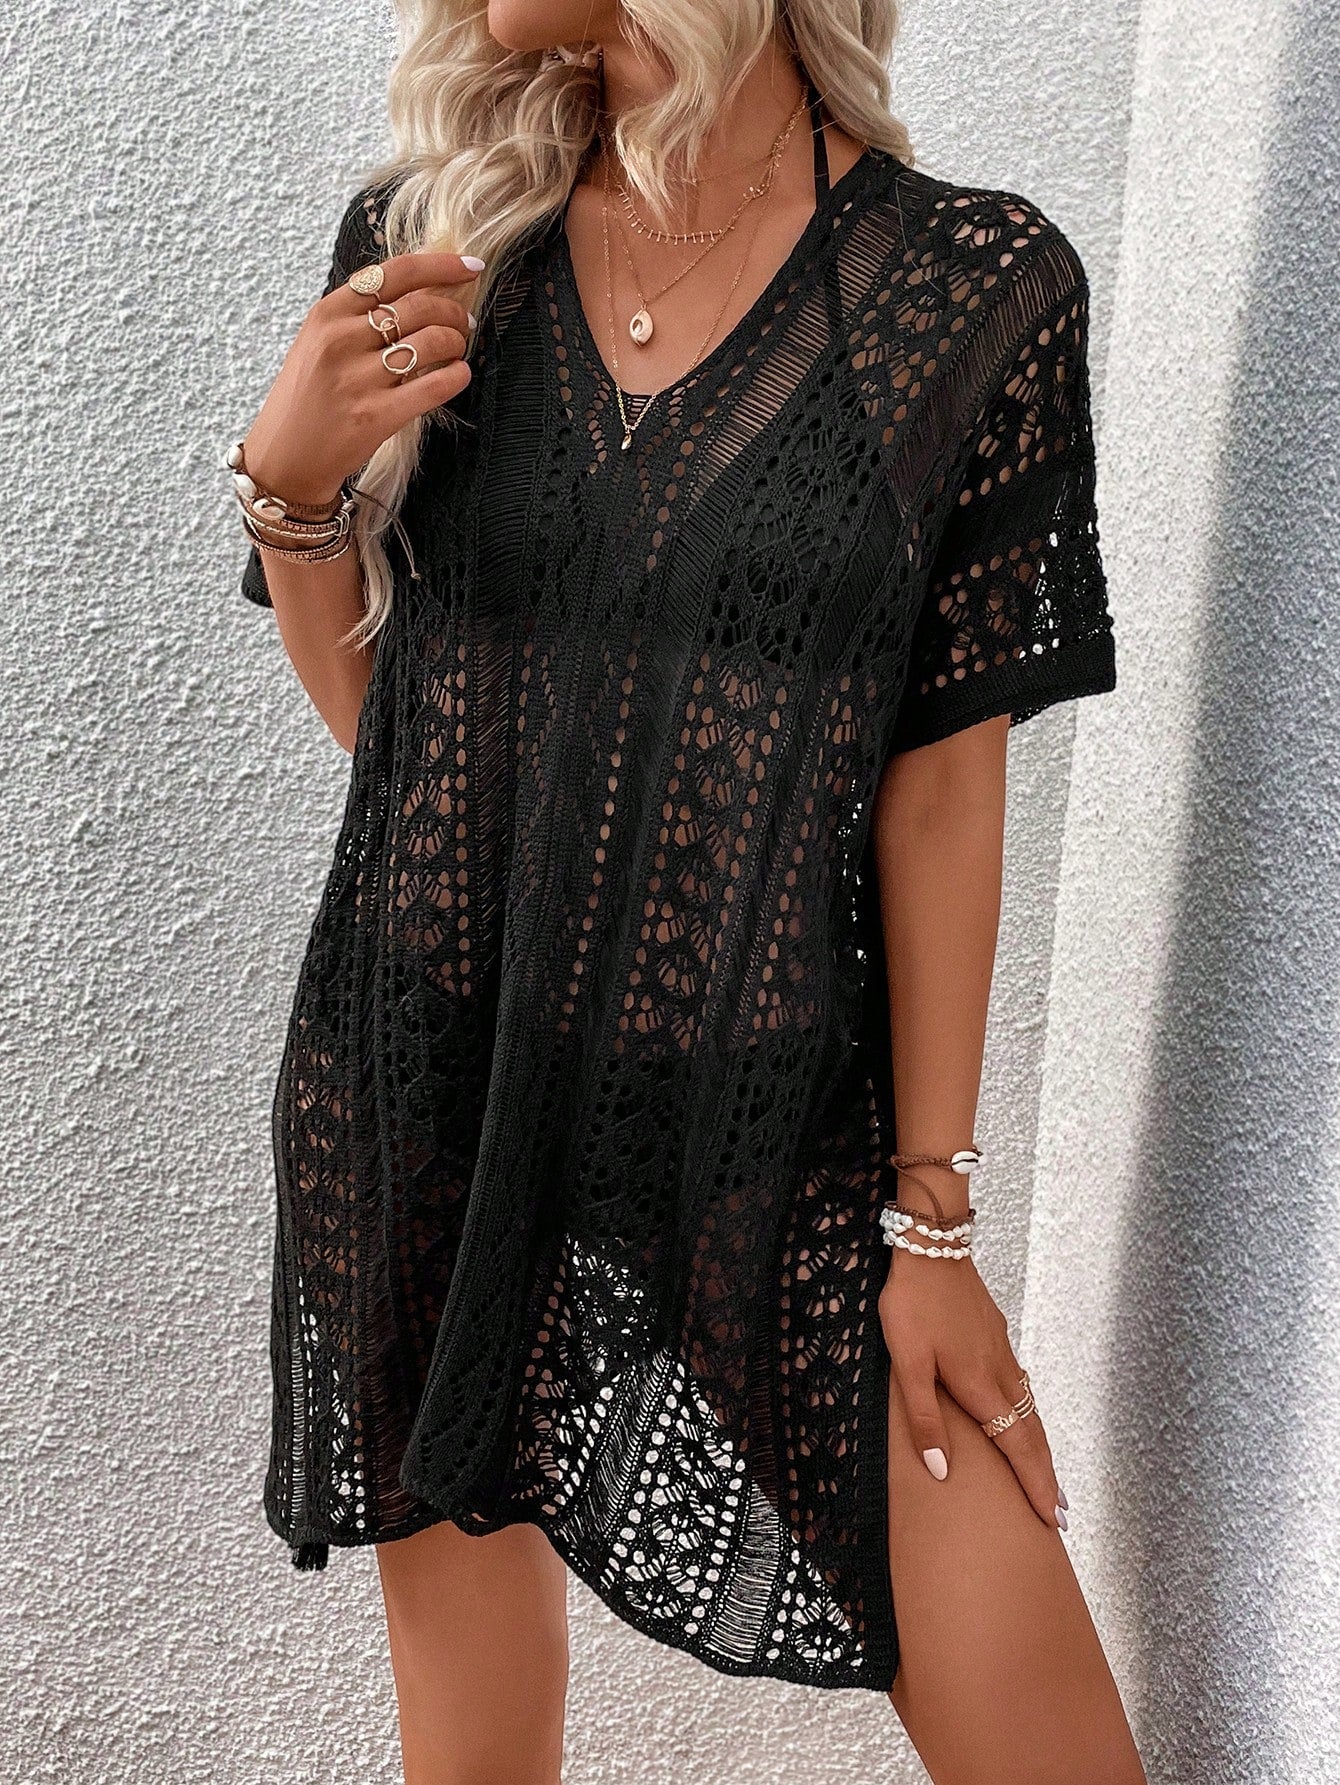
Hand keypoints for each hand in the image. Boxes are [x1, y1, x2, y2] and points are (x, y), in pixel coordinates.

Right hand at [241, 250, 482, 508]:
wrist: (285, 456)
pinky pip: (434, 387)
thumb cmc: (308, 396)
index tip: (470, 267)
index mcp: (328, 312)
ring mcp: (357, 379)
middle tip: (465, 323)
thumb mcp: (319, 340)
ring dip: (457, 342)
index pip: (395, 272)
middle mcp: (340, 340)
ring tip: (458, 349)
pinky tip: (459, 374)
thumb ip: (360, 314)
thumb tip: (423, 289)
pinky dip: (456, 376)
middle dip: (454, 312)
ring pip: (432, 342)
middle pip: (420, 306)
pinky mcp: (375, 416)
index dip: (441, 265)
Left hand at [878, 1241, 1066, 1530]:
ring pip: (1029, 1408)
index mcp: (979, 1385)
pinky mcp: (995, 1334)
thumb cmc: (912, 1305)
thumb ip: (925, 1419)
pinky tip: (1022, 1416)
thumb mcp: (908, 1364)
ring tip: (1046, 1475)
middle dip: (1046, 1474)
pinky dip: (1029, 1414)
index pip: (1017, 1446)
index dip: (1035, 1483)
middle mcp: (999, 1371)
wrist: (931, 1247)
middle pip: (1032, 1432)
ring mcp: (1000, 1351)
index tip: (1053, 1518)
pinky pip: (1021, 1385)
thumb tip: (943, 1471)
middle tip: (1061, 1512)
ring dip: (1040, 1446)